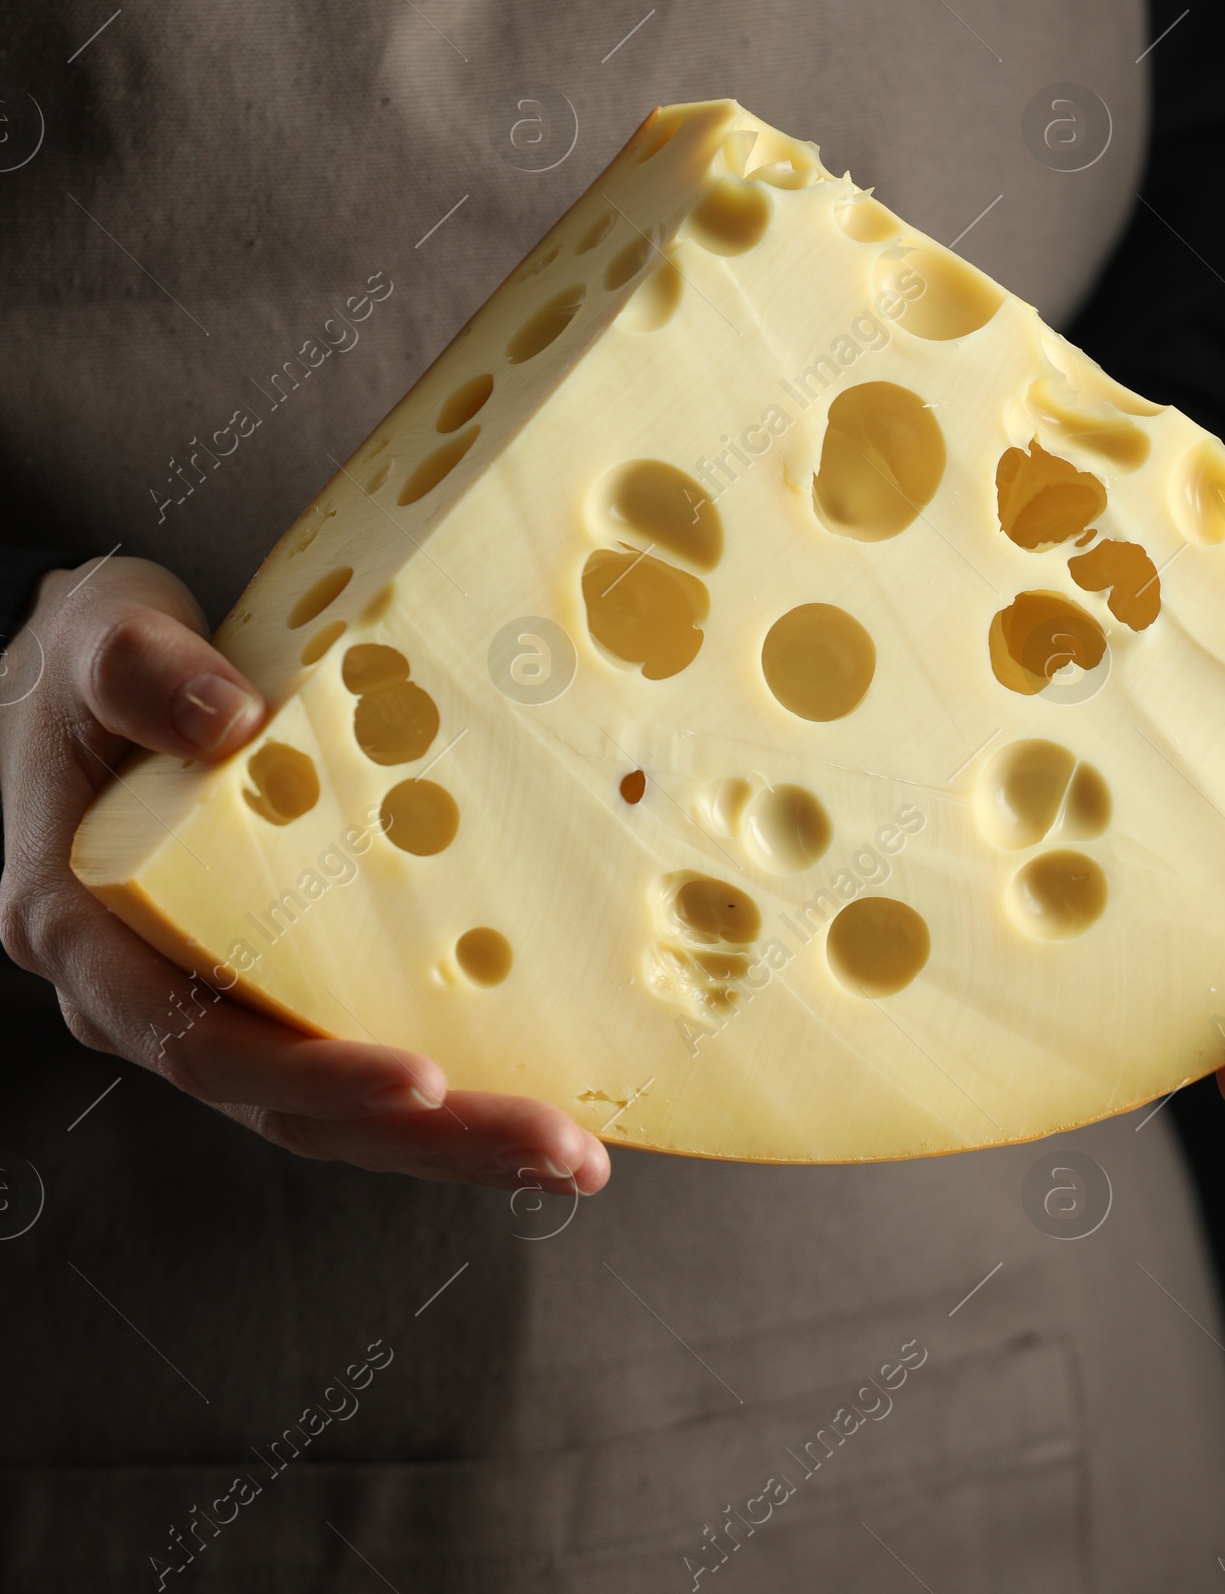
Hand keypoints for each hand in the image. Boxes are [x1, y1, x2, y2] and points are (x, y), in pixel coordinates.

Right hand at [0, 555, 608, 1192]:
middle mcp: (143, 992)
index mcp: (88, 931)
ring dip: (453, 1133)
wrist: (96, 668)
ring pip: (330, 1104)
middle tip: (558, 1150)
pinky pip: (353, 1047)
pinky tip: (544, 1089)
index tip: (423, 1078)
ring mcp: (211, 996)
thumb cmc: (91, 659)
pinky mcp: (273, 979)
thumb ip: (144, 671)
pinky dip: (446, 1082)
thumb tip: (231, 722)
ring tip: (574, 1150)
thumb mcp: (99, 636)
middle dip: (426, 1137)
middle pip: (285, 1104)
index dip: (312, 1071)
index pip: (201, 1039)